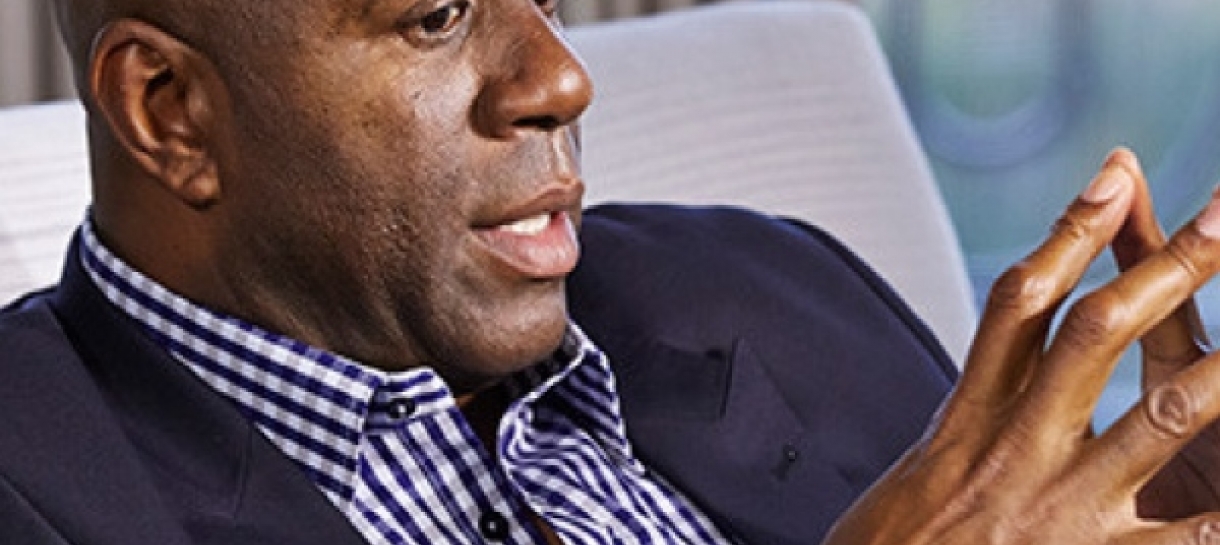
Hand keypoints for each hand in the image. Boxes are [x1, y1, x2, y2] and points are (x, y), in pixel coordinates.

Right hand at [823, 148, 1219, 544]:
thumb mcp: (921, 469)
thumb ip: (967, 419)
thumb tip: (998, 377)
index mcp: (968, 418)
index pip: (1018, 303)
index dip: (1068, 234)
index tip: (1115, 176)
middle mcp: (1013, 446)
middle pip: (1093, 333)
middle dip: (1165, 267)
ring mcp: (1057, 504)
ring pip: (1157, 417)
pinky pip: (1180, 536)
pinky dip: (1219, 515)